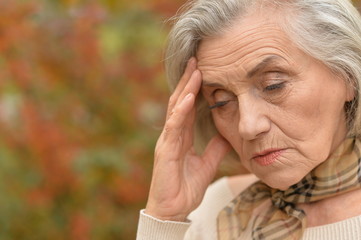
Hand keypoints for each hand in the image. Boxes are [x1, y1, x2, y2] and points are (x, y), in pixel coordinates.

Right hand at [145, 57, 230, 220]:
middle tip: (197, 59)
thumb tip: (226, 135)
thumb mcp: (206, 165)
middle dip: (188, 80)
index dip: (194, 88)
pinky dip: (181, 110)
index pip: (188, 107)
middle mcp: (173, 134)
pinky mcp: (166, 150)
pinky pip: (174, 126)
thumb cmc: (185, 188)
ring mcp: (168, 140)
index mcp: (181, 136)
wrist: (173, 209)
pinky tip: (188, 96)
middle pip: (180, 101)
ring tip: (194, 70)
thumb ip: (214, 149)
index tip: (203, 70)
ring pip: (176, 109)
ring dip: (185, 88)